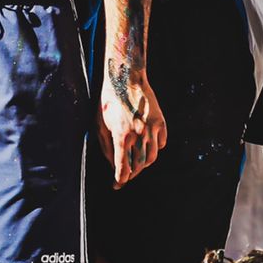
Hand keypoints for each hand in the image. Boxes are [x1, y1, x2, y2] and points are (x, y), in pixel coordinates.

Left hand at [97, 71, 166, 186]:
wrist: (126, 78)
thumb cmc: (109, 100)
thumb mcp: (100, 124)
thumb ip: (106, 147)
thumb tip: (113, 165)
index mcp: (121, 136)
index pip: (123, 168)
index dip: (120, 180)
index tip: (117, 184)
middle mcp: (139, 135)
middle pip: (138, 166)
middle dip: (131, 174)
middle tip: (126, 176)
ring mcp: (152, 129)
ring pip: (152, 158)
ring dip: (143, 164)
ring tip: (136, 163)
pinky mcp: (161, 122)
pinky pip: (161, 144)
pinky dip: (155, 149)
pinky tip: (147, 148)